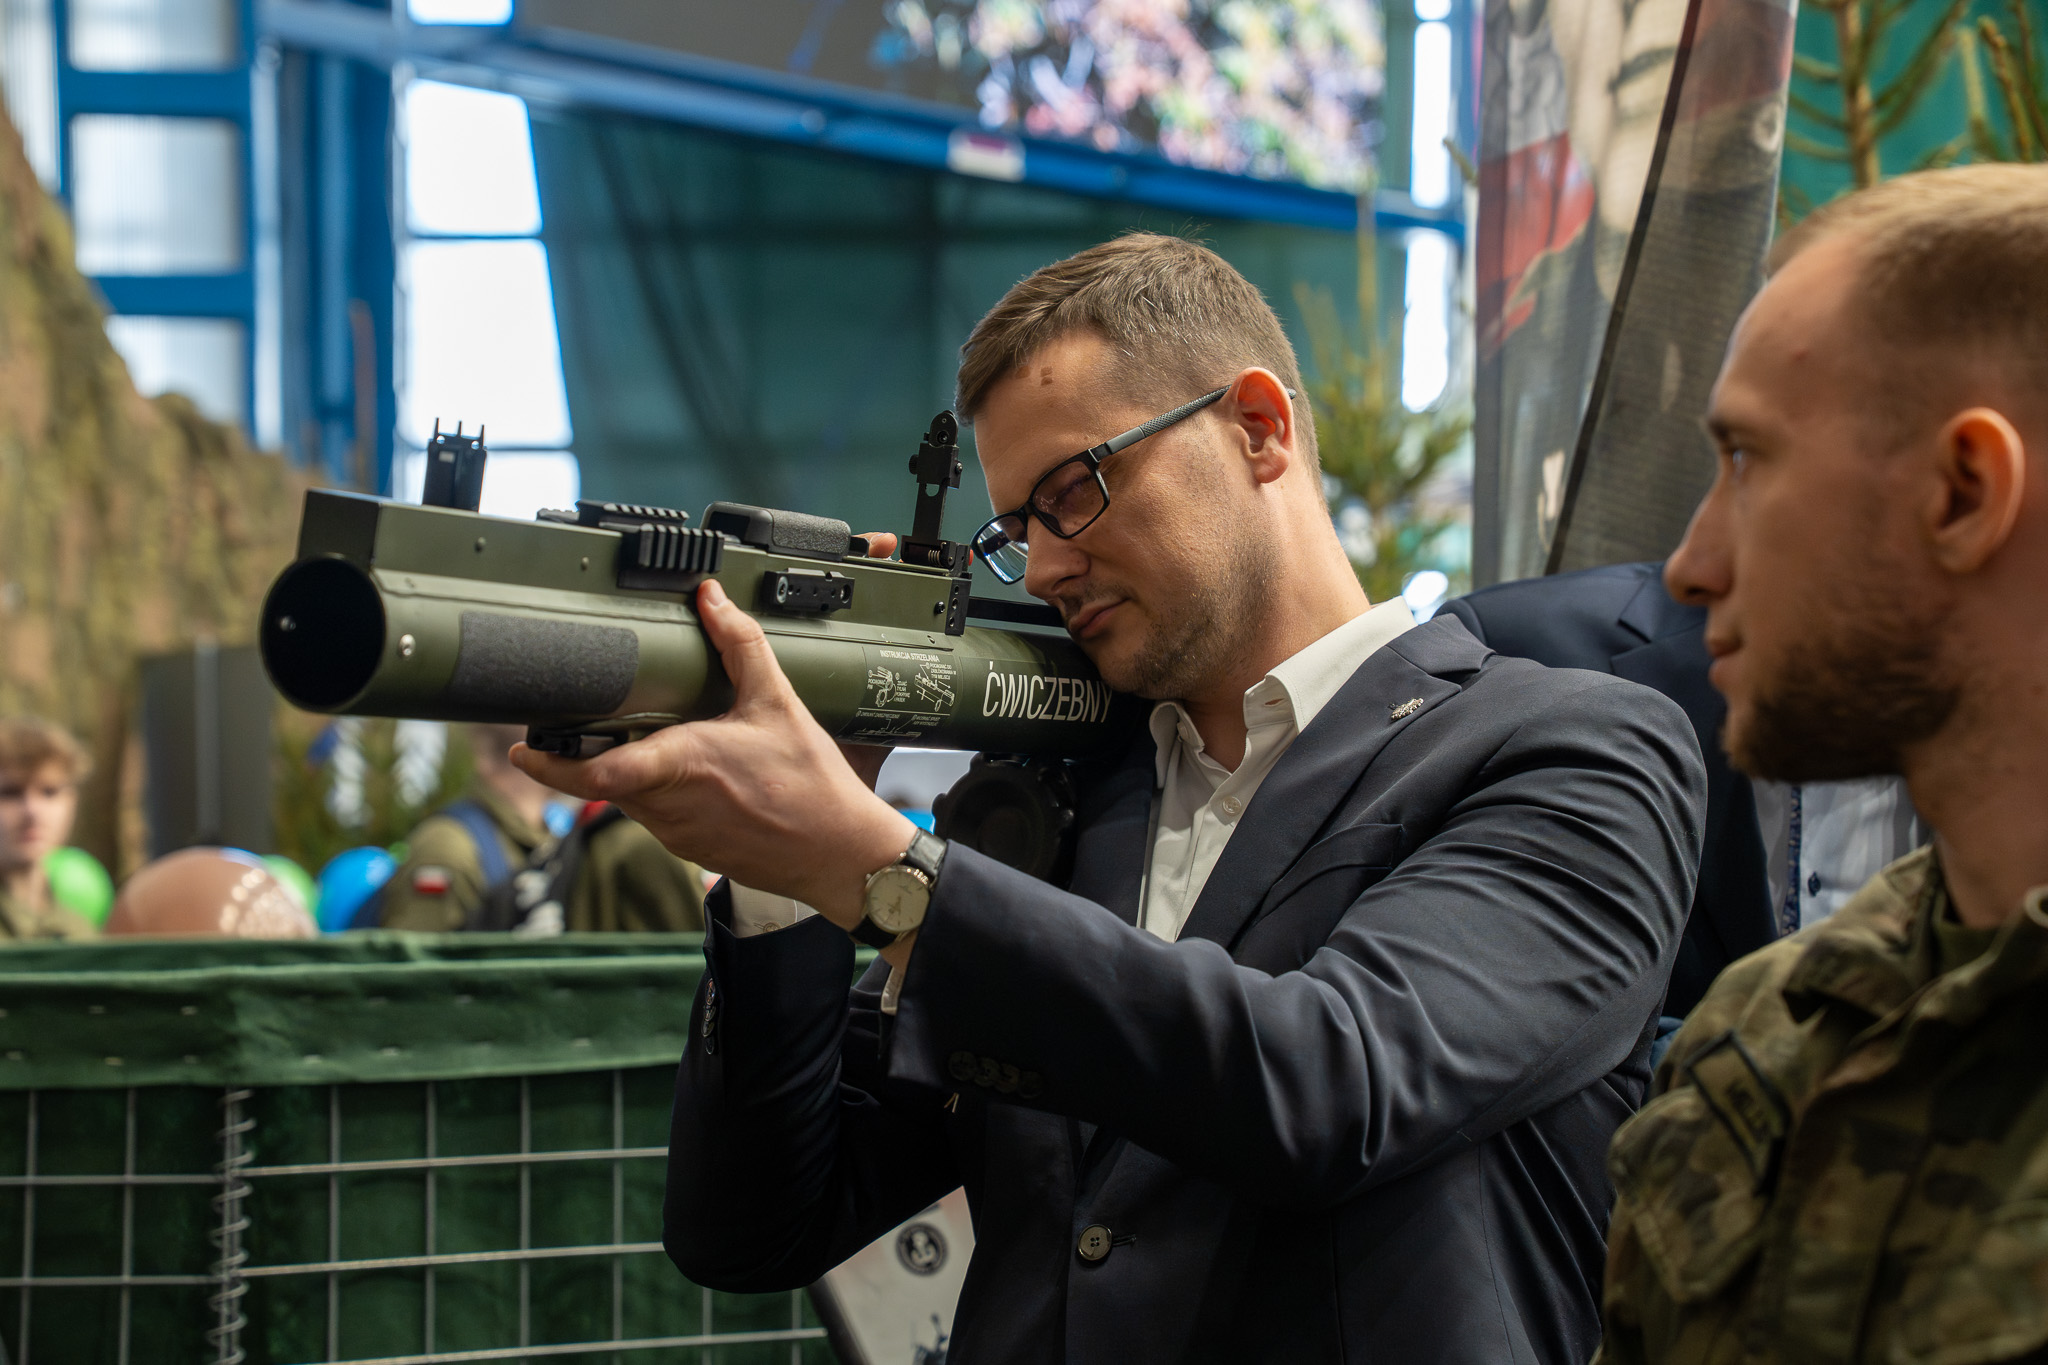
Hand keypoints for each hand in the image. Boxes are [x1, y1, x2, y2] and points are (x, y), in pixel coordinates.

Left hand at [512, 577, 916, 927]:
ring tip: (643, 742)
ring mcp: (676, 833)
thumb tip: (712, 602)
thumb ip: (740, 646)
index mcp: (682, 765)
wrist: (839, 855)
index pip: (596, 774)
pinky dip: (657, 793)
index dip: (550, 765)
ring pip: (627, 799)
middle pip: (602, 782)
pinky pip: (655, 817)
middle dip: (586, 757)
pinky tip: (689, 775)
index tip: (523, 749)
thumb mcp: (778, 703)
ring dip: (626, 773)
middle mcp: (669, 806)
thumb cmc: (811, 787)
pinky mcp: (690, 850)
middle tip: (573, 728)